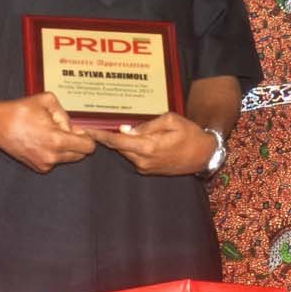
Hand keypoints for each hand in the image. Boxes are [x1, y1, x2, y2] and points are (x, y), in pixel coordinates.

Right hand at [0, 93, 94, 173]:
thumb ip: (66, 115)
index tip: (79, 131)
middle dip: (76, 143)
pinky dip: (53, 152)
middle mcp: (52, 156)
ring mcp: (44, 164)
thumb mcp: (48, 101)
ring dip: (64, 148)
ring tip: (48, 134)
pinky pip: (55, 160)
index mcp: (57, 140)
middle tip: (62, 130)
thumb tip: (74, 129)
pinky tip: (40, 140)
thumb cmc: (21, 110)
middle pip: (80, 155)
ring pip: (68, 158)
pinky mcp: (38, 167)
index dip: (86, 137)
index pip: (88, 147)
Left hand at [90, 112, 216, 176]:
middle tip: (92, 127)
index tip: (86, 131)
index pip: (117, 141)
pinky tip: (132, 138)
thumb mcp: (170, 120)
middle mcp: (144, 161)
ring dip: (119, 142)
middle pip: (118, 147)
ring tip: (111, 130)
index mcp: (148, 147)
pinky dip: (130, 148)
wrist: (204, 155)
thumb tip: (124, 129)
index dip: (100, 136)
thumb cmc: (189, 133)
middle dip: (106, 138)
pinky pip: (134, 156)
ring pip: (125, 152)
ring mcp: (146, 168)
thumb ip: (146, 125)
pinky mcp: (149, 171)